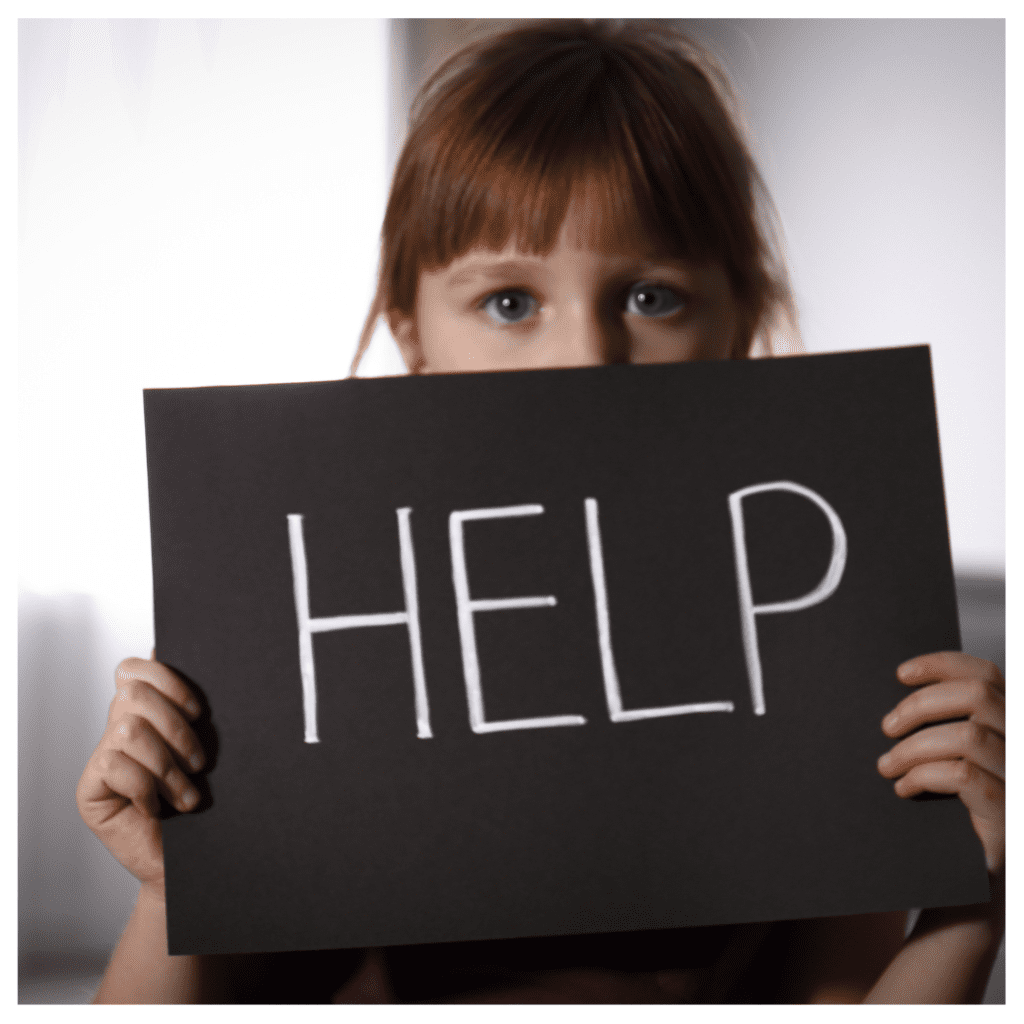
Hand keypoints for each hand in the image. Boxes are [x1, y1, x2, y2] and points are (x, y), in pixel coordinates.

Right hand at [76, 655, 205, 899]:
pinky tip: (157, 809)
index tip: (199, 710)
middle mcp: (118, 729)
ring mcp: (101, 759)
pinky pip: (116, 766)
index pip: (133, 669)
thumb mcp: (208, 744)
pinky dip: (146, 788)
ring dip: (168, 767)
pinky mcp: (90, 789)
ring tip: (187, 796)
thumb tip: (172, 649)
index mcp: (146, 712)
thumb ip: (192, 705)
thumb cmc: (208, 801)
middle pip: (134, 694)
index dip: (166, 678)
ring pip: (130, 730)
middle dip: (177, 729)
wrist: (197, 861)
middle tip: (201, 765)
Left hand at [877, 652, 1003, 875]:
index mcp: (1010, 727)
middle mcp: (1022, 748)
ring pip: (968, 736)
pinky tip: (902, 787)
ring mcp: (1019, 780)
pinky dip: (923, 774)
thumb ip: (939, 727)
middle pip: (978, 695)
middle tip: (886, 726)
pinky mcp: (1009, 815)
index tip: (900, 674)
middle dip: (921, 704)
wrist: (969, 885)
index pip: (986, 674)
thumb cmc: (953, 816)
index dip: (942, 665)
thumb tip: (894, 697)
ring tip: (886, 765)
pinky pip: (964, 776)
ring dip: (914, 746)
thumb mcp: (947, 761)